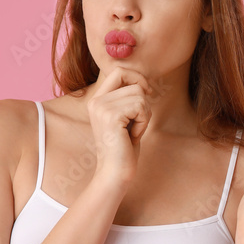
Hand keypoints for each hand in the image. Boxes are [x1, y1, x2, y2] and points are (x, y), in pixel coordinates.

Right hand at [84, 66, 153, 185]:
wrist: (115, 172)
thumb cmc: (124, 147)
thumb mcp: (126, 117)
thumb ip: (128, 98)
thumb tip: (144, 81)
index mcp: (97, 99)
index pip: (119, 71)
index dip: (137, 79)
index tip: (147, 93)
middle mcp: (96, 101)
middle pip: (132, 81)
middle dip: (143, 98)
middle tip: (140, 117)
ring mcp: (102, 108)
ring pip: (139, 94)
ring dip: (145, 114)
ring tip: (134, 130)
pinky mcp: (112, 116)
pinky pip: (141, 107)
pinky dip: (144, 122)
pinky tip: (133, 135)